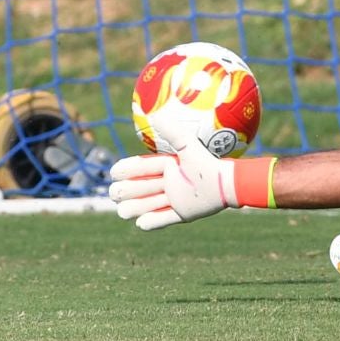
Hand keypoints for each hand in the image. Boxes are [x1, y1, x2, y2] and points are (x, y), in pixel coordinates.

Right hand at [108, 140, 236, 230]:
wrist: (226, 184)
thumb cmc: (207, 163)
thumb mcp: (188, 146)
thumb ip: (172, 132)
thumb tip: (154, 115)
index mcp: (169, 166)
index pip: (144, 167)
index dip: (129, 169)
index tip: (113, 171)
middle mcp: (170, 183)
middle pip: (144, 187)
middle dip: (128, 190)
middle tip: (113, 192)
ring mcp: (176, 199)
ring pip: (151, 204)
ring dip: (136, 207)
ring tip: (121, 211)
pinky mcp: (183, 214)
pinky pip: (165, 218)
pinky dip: (153, 222)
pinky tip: (140, 224)